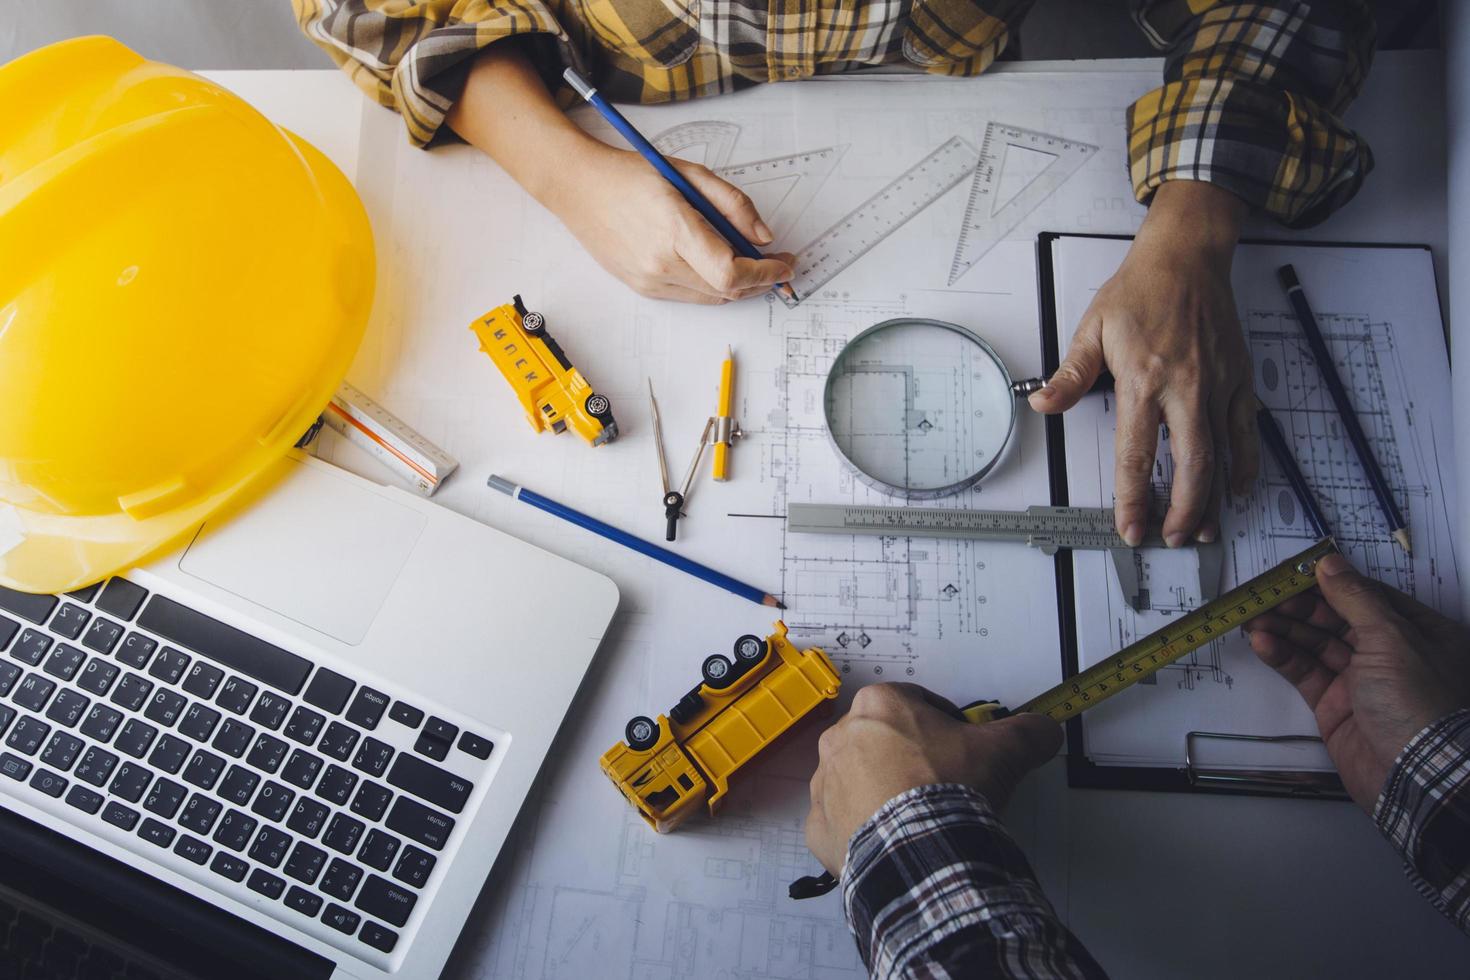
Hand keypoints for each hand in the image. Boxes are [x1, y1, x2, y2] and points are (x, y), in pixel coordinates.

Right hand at [547, 142, 795, 302]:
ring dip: (739, 286)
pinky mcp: (643, 288)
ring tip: (752, 263)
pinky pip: (690, 296)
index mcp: (674, 231)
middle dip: (760, 281)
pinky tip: (717, 265)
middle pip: (727, 291)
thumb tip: (764, 237)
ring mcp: (650, 281)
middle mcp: (661, 264)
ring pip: (711, 298)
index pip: (732, 272)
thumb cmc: (630, 175)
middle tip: (778, 264)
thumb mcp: (690, 174)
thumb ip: (733, 205)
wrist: (579, 188)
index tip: (784, 263)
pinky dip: (712, 285)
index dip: (766, 273)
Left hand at [804, 683, 1060, 874]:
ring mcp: (825, 783)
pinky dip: (865, 830)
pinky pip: (843, 823)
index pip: (917, 703)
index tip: (963, 749)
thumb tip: (1044, 729)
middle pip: (883, 740)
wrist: (920, 850)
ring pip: (859, 780)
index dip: (946, 725)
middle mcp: (841, 736)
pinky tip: (894, 841)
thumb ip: (1026, 731)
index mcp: (878, 704)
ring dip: (883, 791)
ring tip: (919, 817)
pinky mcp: (818, 828)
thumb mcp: (1003, 750)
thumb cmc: (951, 787)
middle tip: (943, 784)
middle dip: (910, 757)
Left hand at [1029, 181, 1257, 547]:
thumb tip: (1042, 404)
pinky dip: (1245, 464)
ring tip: (1206, 531)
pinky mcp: (1240, 379)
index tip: (1130, 527)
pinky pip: (1247, 431)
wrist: (1187, 257)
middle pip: (1191, 465)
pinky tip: (1238, 489)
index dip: (1134, 498)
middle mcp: (1185, 389)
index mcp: (1144, 381)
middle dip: (1184, 510)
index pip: (1137, 454)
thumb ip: (1070, 375)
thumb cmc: (1139, 291)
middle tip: (1173, 538)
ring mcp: (1218, 385)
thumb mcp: (1092, 329)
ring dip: (1215, 499)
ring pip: (1222, 456)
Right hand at [1247, 553, 1469, 811]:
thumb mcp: (1390, 638)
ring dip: (1283, 629)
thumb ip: (1355, 598)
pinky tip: (1262, 642)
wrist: (1414, 775)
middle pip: (1336, 618)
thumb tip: (1330, 563)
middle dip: (1298, 606)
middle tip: (1261, 594)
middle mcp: (1391, 653)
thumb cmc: (1417, 702)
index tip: (1292, 572)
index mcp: (1417, 631)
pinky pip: (1305, 672)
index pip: (1365, 595)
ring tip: (1250, 618)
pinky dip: (1283, 656)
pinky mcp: (1336, 705)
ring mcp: (1362, 680)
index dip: (1328, 581)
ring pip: (1315, 644)